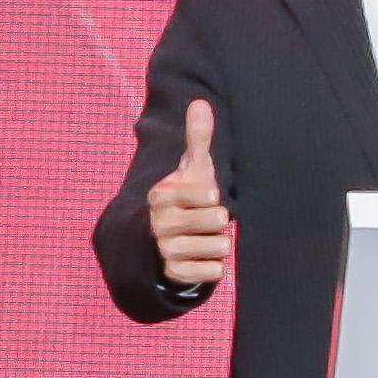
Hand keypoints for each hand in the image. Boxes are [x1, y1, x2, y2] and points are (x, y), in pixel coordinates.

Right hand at [144, 97, 232, 293]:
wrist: (161, 240)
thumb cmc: (186, 198)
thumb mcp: (191, 169)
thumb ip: (198, 138)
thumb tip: (201, 103)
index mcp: (161, 195)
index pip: (209, 196)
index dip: (212, 198)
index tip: (201, 199)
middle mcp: (158, 223)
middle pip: (218, 221)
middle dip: (217, 222)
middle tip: (203, 221)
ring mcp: (164, 250)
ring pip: (219, 247)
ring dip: (217, 244)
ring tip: (201, 239)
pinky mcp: (174, 274)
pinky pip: (215, 271)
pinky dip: (213, 266)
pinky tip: (199, 258)